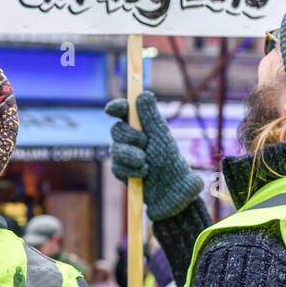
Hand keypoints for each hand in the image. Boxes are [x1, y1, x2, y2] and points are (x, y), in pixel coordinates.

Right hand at [105, 92, 203, 220]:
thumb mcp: (162, 137)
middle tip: (144, 142)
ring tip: (145, 163)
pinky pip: (117, 166)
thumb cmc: (171, 163)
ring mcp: (124, 155)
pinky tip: (143, 174)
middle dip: (129, 135)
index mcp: (143, 127)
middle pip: (117, 129)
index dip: (117, 107)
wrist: (173, 192)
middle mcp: (131, 139)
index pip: (125, 111)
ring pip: (115, 148)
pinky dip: (130, 169)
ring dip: (130, 154)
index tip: (113, 109)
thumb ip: (151, 117)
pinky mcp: (121, 172)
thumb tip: (143, 94)